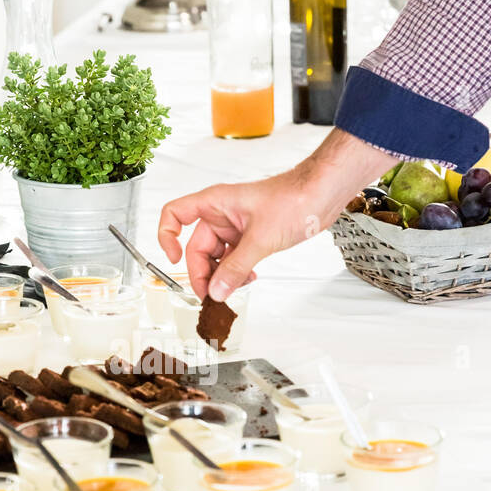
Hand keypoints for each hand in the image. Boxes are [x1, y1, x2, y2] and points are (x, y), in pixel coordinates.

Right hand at [157, 129, 391, 299]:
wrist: (322, 195)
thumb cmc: (294, 198)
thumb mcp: (261, 239)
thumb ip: (236, 268)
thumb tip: (216, 291)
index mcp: (215, 202)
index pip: (175, 214)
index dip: (168, 236)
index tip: (173, 260)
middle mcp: (221, 214)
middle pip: (196, 246)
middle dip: (202, 272)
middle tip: (211, 295)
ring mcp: (236, 226)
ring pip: (216, 256)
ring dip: (222, 275)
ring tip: (232, 289)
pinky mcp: (250, 236)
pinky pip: (233, 258)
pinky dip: (236, 272)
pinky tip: (247, 280)